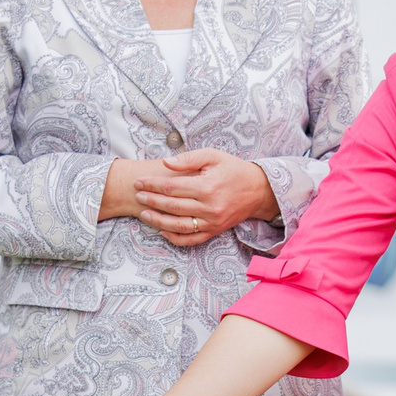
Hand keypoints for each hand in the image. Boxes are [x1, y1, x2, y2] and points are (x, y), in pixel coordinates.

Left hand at [100, 149, 278, 248]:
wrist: (258, 190)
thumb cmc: (233, 170)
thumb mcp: (213, 156)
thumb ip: (188, 159)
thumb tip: (165, 163)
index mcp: (207, 186)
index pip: (172, 187)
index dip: (152, 185)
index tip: (139, 182)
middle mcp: (209, 207)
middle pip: (172, 206)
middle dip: (151, 201)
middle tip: (138, 196)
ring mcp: (212, 222)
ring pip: (179, 225)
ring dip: (158, 221)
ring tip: (143, 214)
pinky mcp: (215, 231)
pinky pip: (191, 239)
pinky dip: (175, 238)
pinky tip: (162, 231)